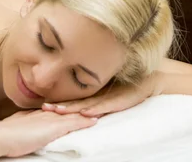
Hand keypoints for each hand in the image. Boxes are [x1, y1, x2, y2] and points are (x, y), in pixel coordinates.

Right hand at [0, 109, 97, 157]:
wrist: (1, 136)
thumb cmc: (5, 135)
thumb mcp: (17, 126)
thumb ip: (25, 124)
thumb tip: (28, 128)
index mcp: (37, 113)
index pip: (57, 108)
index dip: (68, 106)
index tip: (78, 104)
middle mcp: (46, 113)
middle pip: (68, 107)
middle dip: (81, 105)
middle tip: (94, 101)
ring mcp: (50, 119)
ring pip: (73, 113)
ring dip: (86, 111)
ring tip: (100, 108)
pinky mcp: (54, 128)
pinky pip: (73, 123)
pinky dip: (84, 122)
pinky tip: (94, 121)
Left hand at [42, 72, 161, 117]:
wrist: (148, 79)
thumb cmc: (128, 86)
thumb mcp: (109, 93)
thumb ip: (96, 99)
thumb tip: (80, 108)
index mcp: (94, 94)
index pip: (73, 99)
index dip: (59, 102)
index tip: (43, 104)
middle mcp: (98, 95)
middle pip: (75, 101)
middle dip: (60, 106)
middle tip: (44, 108)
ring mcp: (108, 97)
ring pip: (86, 104)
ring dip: (72, 108)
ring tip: (58, 111)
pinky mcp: (118, 100)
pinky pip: (104, 106)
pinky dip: (94, 110)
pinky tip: (85, 113)